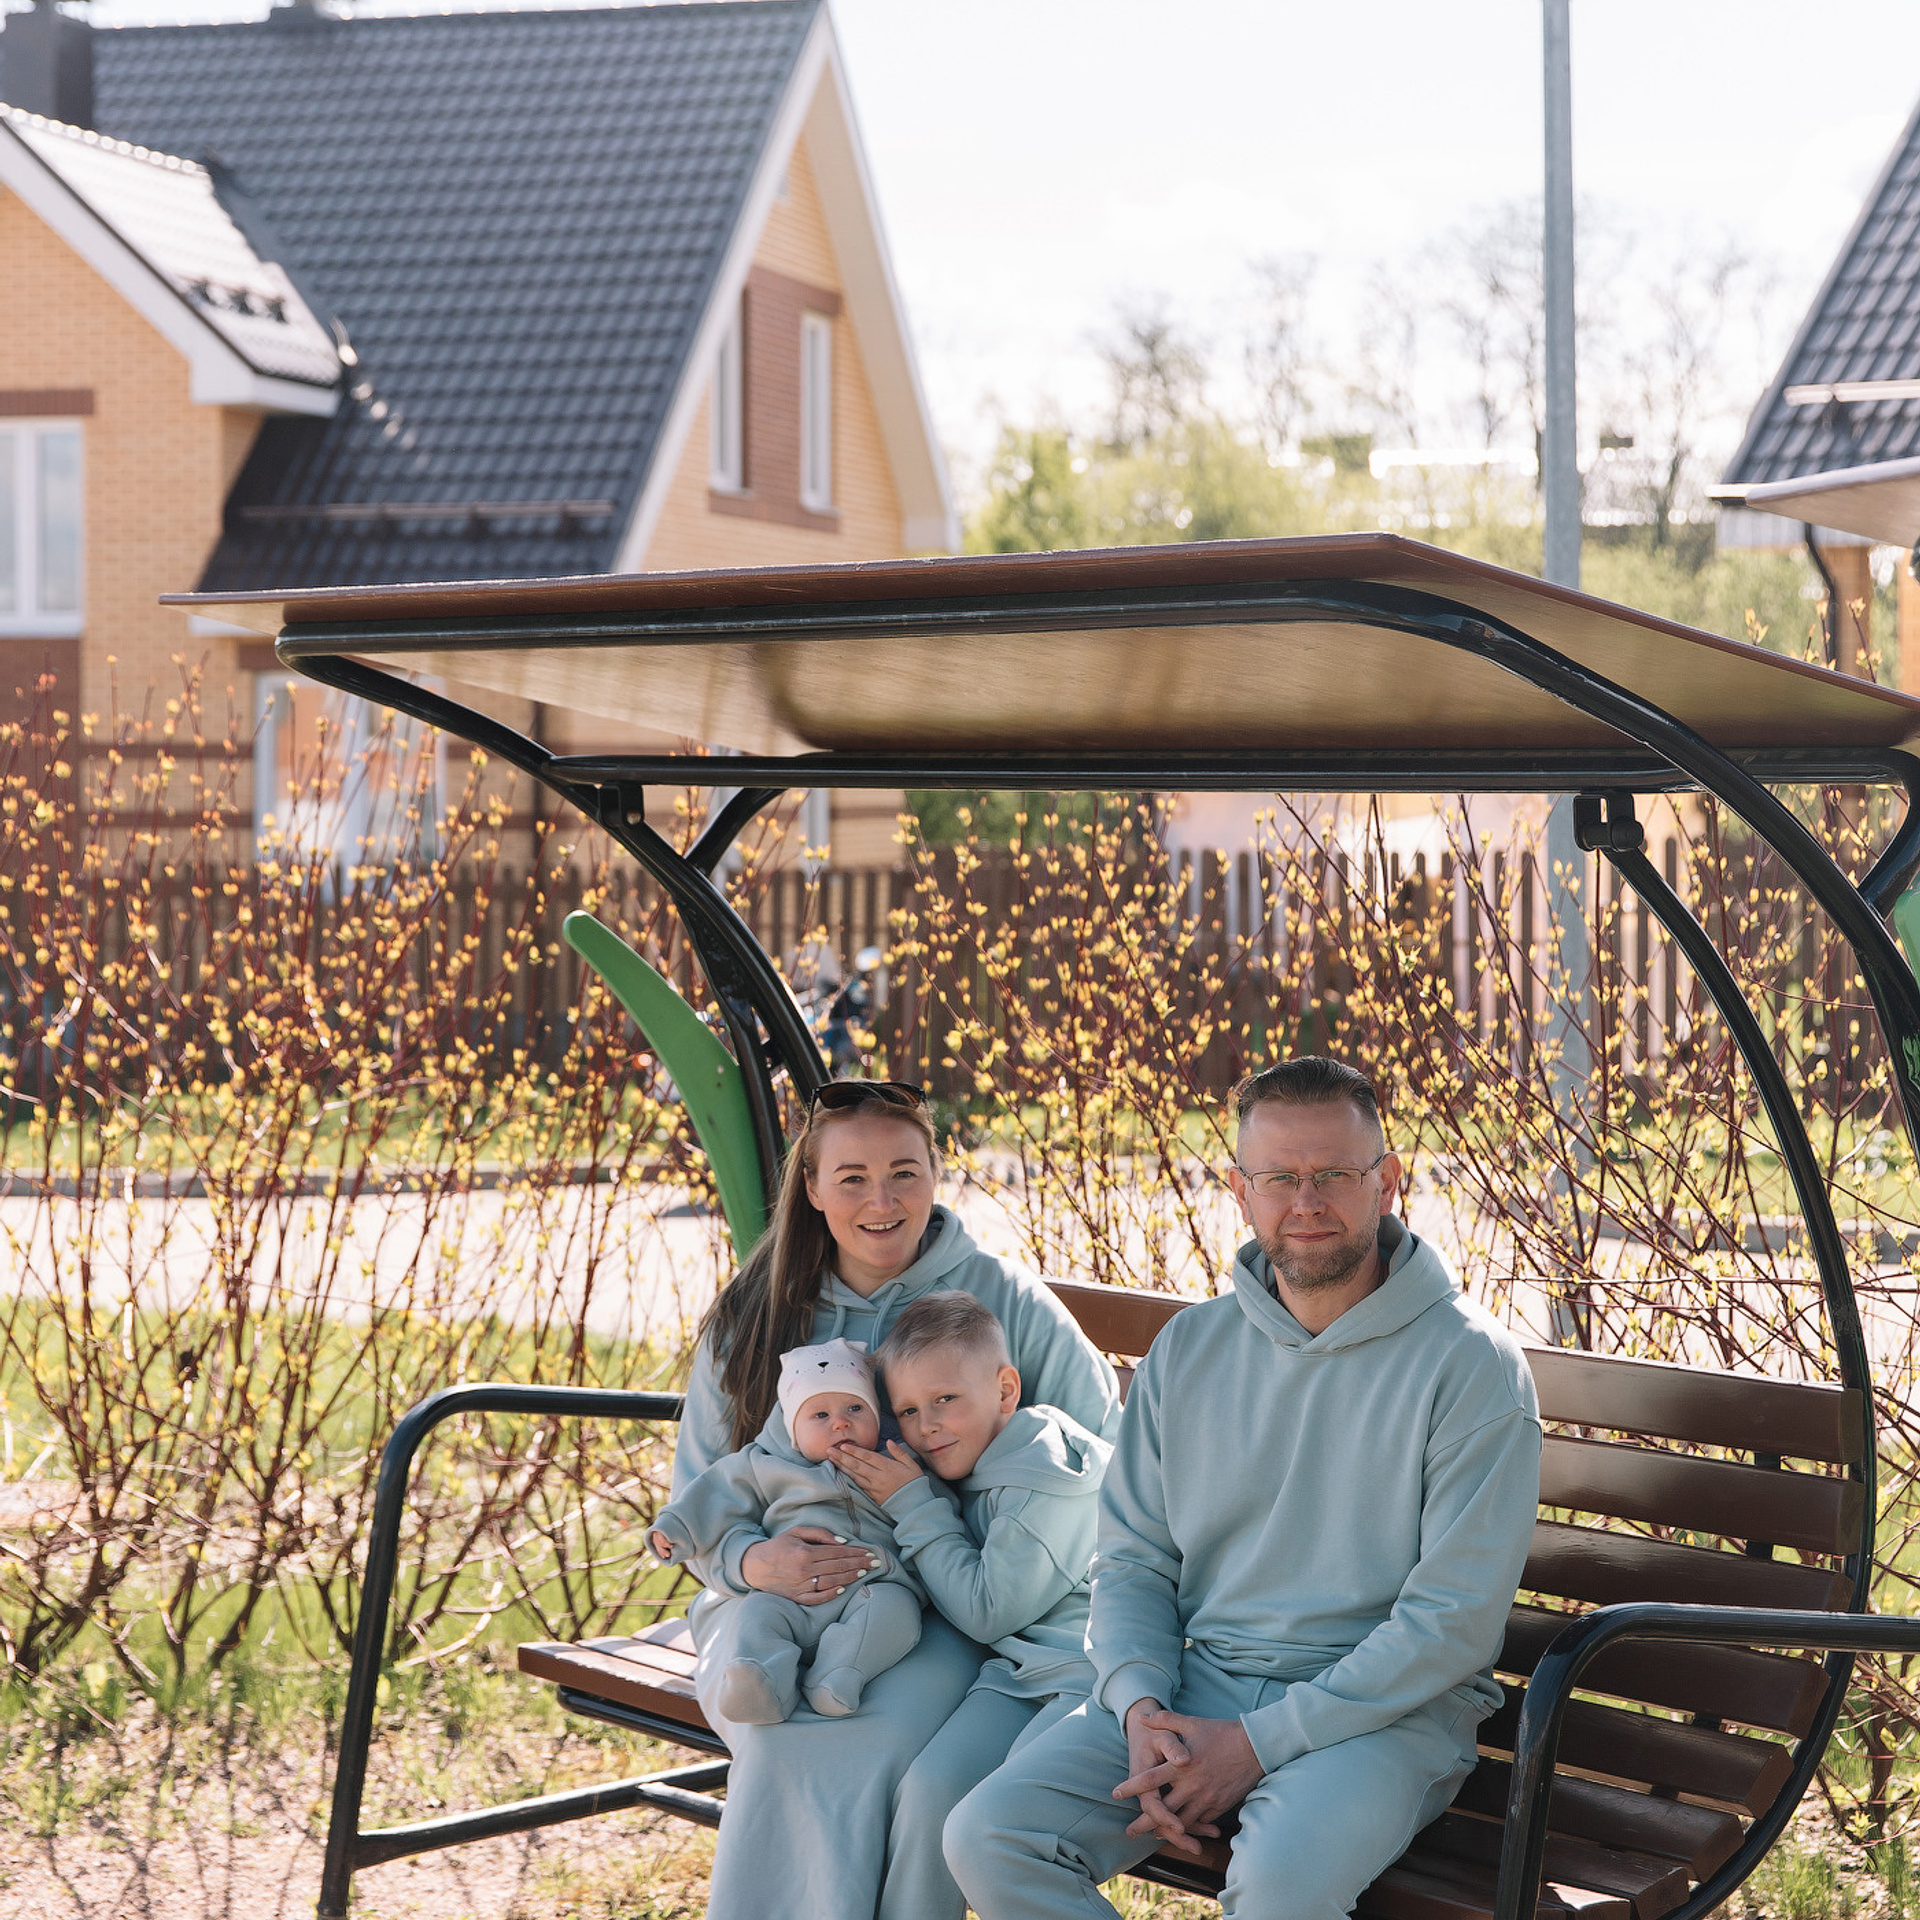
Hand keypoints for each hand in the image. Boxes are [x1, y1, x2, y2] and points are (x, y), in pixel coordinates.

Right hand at [739, 1525, 878, 1605]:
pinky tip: (844, 1589)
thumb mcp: (797, 1532)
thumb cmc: (778, 1545)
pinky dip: (831, 1594)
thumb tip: (842, 1541)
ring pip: (831, 1582)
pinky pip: (817, 1598)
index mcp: (805, 1552)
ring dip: (849, 1577)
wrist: (755, 1566)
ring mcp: (800, 1585)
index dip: (855, 1552)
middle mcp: (804, 1570)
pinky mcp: (796, 1597)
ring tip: (864, 1572)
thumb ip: (820, 1534)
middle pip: (838, 1567)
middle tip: (875, 1562)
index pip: (837, 1552)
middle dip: (858, 1563)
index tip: (870, 1552)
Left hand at [833, 1439, 924, 1502]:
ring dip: (842, 1467)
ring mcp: (874, 1487)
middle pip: (857, 1465)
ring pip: (855, 1475)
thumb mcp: (911, 1464)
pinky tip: (842, 1474)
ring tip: (832, 1460)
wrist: (915, 1505)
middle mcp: (878, 1477)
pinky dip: (849, 1478)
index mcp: (887, 1467)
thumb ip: (899, 1452)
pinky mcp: (872, 1496)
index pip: (868, 1457)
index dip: (855, 1451)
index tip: (843, 1445)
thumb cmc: (914, 1483)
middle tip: (829, 1450)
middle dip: (842, 1457)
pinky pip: (858, 1485)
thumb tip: (889, 1442)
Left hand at [1116, 1707, 1262, 1850]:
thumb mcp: (1191, 1723)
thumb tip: (1141, 1716)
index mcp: (1182, 1766)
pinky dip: (1189, 1827)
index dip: (1132, 1787)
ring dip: (1166, 1829)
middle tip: (1130, 1831)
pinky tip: (1181, 1830)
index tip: (1115, 1794)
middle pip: (1163, 1809)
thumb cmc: (1220, 1733)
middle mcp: (1192, 1786)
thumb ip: (1165, 1720)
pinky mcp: (1219, 1806)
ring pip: (1182, 1821)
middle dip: (1145, 1822)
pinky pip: (1200, 1822)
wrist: (1254, 1748)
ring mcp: (1206, 1799)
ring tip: (1153, 1835)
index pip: (1151, 1780)